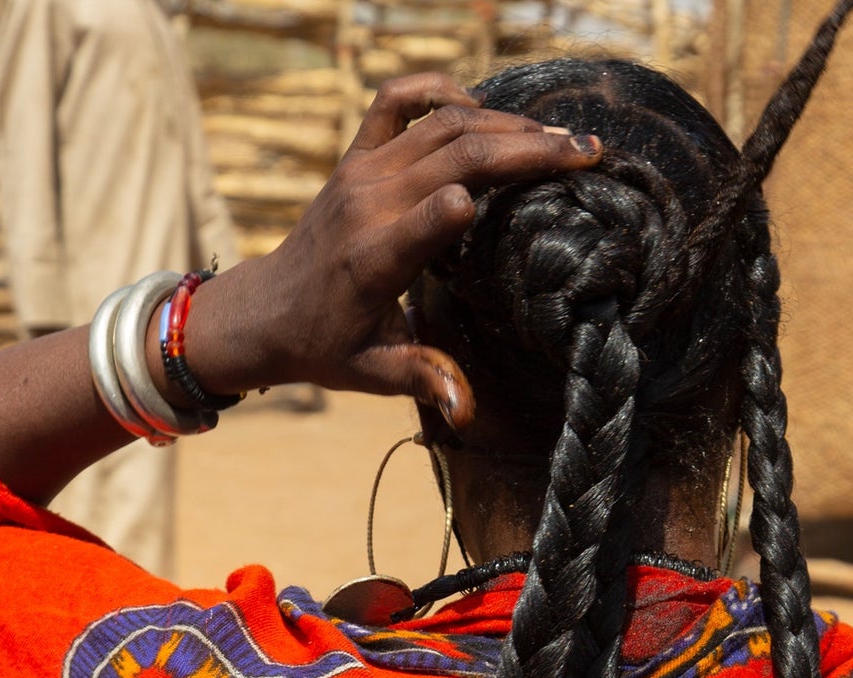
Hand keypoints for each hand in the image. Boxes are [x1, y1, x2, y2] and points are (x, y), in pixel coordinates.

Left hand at [177, 76, 603, 419]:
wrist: (267, 311)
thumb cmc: (327, 346)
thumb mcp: (372, 374)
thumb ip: (422, 381)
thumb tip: (465, 412)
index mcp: (375, 258)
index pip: (436, 209)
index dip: (489, 193)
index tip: (556, 184)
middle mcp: (369, 203)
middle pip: (458, 152)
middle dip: (528, 148)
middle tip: (585, 154)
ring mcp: (361, 171)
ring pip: (440, 123)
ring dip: (504, 123)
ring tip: (557, 137)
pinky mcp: (356, 157)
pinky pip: (395, 102)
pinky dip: (438, 90)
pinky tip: (480, 104)